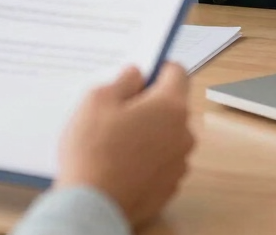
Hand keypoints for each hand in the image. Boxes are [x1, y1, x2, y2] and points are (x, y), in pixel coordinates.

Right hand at [56, 64, 194, 227]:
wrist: (92, 207)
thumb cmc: (93, 150)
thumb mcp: (98, 100)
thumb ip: (123, 81)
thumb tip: (136, 75)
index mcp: (170, 107)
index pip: (177, 72)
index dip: (158, 68)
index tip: (140, 75)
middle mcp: (183, 134)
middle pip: (172, 106)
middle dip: (150, 103)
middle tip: (119, 109)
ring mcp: (178, 164)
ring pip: (167, 135)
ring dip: (150, 132)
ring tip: (117, 140)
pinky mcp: (169, 188)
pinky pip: (162, 161)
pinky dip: (148, 158)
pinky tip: (122, 163)